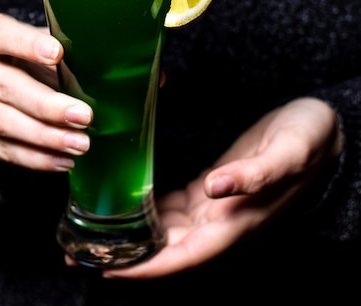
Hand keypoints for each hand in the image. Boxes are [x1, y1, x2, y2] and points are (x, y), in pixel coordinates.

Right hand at [0, 13, 92, 171]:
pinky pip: (0, 150)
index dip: (26, 44)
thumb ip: (64, 54)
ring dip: (44, 136)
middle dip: (46, 104)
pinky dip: (35, 158)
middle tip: (83, 116)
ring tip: (80, 144)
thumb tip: (99, 70)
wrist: (14, 81)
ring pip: (1, 121)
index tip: (57, 53)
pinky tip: (63, 160)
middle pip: (4, 85)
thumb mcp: (48, 45)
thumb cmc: (37, 58)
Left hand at [102, 97, 341, 278]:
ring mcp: (216, 205)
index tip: (110, 272)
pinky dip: (147, 211)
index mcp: (238, 220)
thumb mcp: (287, 152)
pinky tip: (125, 204)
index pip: (187, 256)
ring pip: (167, 231)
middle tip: (81, 254)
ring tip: (92, 234)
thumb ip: (254, 173)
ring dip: (131, 238)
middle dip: (127, 258)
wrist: (319, 128)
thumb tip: (214, 187)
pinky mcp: (210, 187)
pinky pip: (173, 208)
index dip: (149, 268)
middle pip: (169, 250)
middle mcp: (223, 219)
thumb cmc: (307, 140)